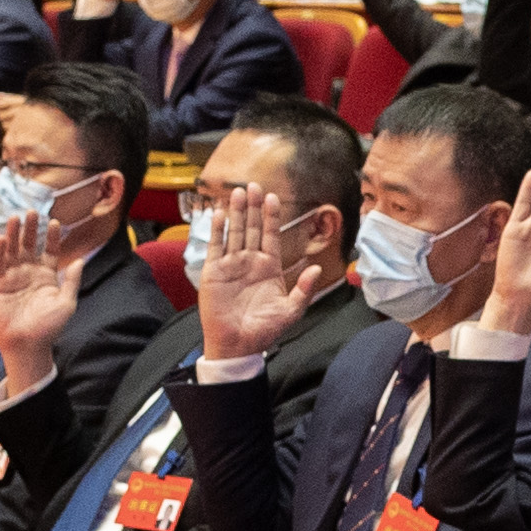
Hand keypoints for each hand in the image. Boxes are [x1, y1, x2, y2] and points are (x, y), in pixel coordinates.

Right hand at [0, 206, 84, 386]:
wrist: (28, 345)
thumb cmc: (49, 327)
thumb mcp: (66, 303)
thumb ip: (71, 281)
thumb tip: (79, 260)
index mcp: (47, 276)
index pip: (50, 251)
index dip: (52, 237)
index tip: (55, 222)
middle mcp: (29, 273)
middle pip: (30, 246)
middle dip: (31, 229)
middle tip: (33, 211)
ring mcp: (12, 278)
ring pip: (13, 251)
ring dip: (14, 234)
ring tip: (15, 217)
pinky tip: (2, 238)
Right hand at [194, 186, 328, 363]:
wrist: (238, 345)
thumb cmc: (264, 330)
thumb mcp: (291, 310)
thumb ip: (304, 289)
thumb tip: (317, 269)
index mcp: (268, 267)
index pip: (271, 235)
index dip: (271, 216)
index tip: (273, 197)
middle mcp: (250, 262)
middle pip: (252, 228)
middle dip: (253, 207)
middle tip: (253, 185)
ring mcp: (231, 265)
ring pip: (235, 232)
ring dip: (236, 212)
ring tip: (238, 192)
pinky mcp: (214, 272)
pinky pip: (216, 247)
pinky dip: (218, 230)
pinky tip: (221, 214)